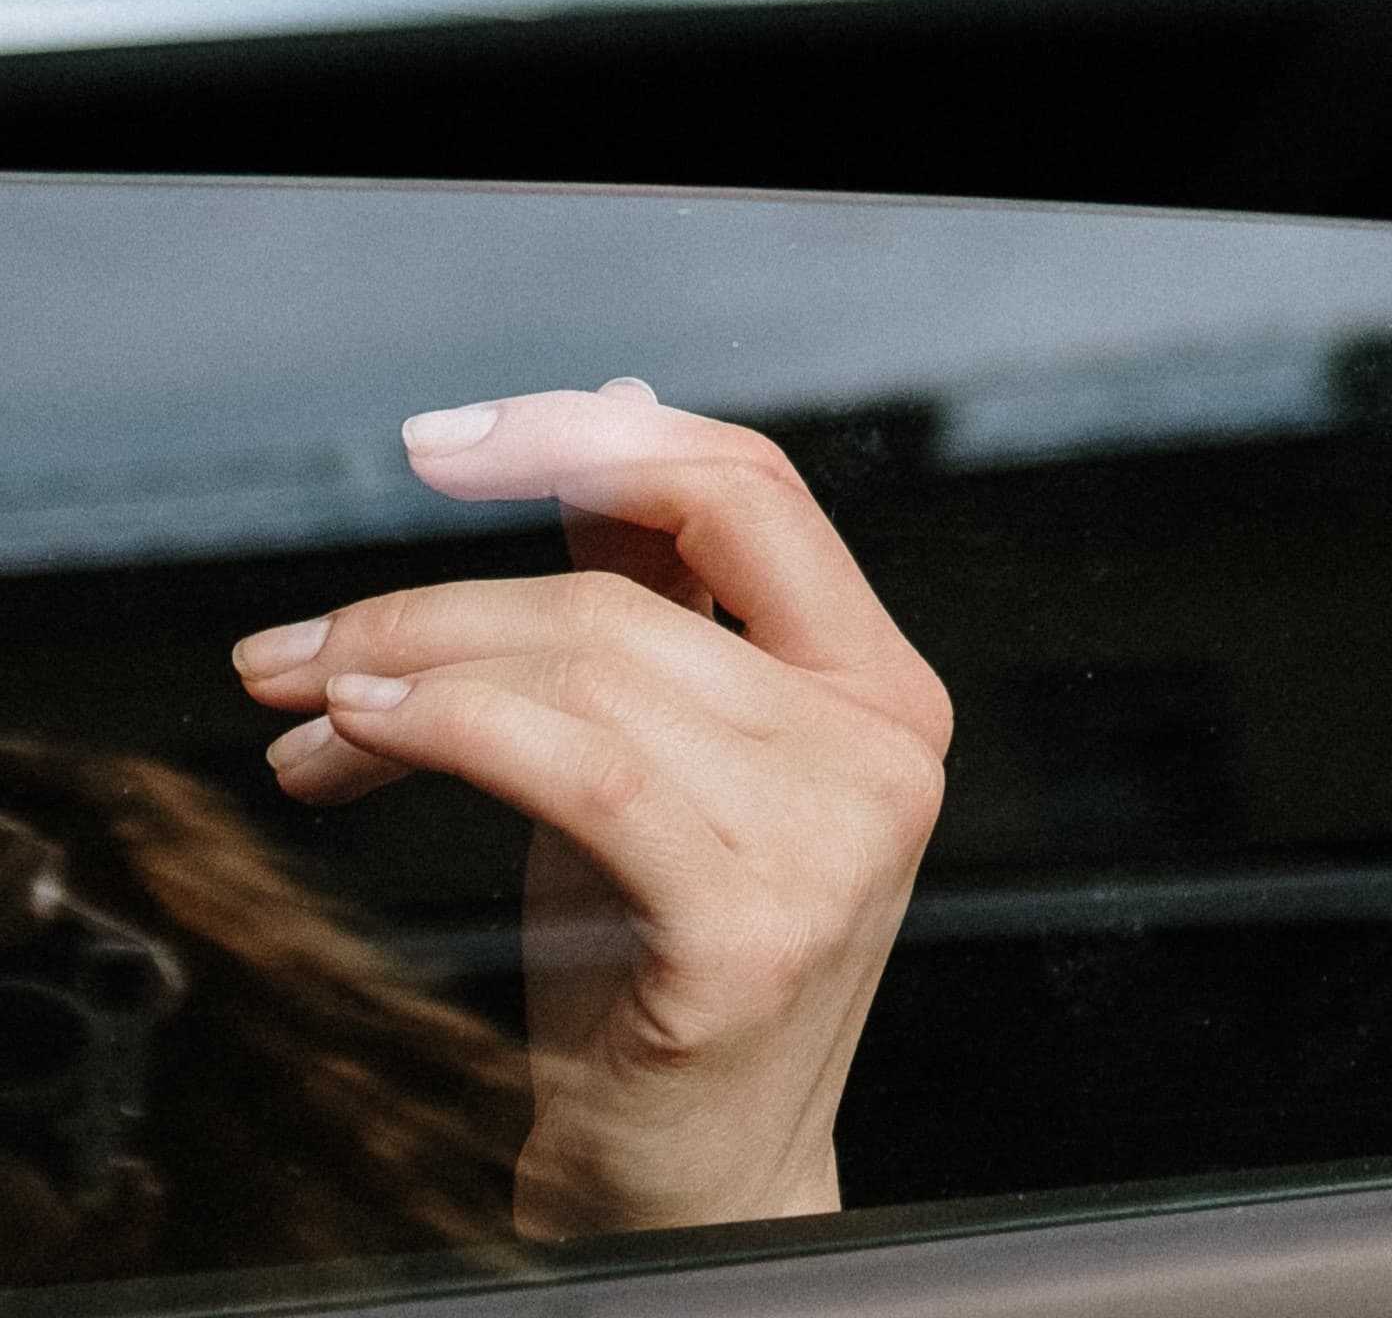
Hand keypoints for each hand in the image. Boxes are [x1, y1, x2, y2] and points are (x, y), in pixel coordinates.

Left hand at [231, 383, 950, 1237]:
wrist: (695, 1187)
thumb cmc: (666, 972)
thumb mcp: (657, 752)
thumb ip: (649, 595)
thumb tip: (607, 412)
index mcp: (880, 683)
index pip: (751, 489)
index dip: (590, 440)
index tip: (444, 443)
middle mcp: (883, 742)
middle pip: (633, 590)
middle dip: (436, 598)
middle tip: (300, 644)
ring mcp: (833, 832)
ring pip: (591, 667)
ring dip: (409, 666)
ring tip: (308, 705)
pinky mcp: (751, 923)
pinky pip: (578, 766)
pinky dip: (448, 726)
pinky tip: (361, 737)